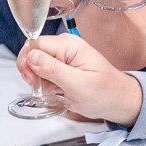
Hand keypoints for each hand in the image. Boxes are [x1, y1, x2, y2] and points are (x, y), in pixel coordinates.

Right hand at [18, 33, 142, 123]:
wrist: (117, 101)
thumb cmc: (104, 93)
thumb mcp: (78, 84)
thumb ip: (53, 69)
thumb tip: (31, 56)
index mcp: (68, 45)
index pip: (35, 44)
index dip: (28, 61)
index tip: (32, 80)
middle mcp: (64, 46)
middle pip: (32, 52)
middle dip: (31, 72)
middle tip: (41, 88)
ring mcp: (62, 56)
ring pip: (35, 64)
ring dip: (39, 80)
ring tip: (54, 91)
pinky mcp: (62, 66)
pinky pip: (43, 72)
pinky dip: (45, 83)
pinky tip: (56, 90)